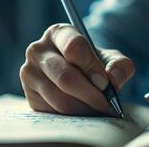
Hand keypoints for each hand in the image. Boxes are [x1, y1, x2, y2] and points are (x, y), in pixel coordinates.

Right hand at [19, 23, 134, 115]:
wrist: (76, 76)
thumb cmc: (93, 64)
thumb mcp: (110, 59)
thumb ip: (119, 65)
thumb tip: (114, 79)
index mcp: (59, 33)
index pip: (74, 47)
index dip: (92, 68)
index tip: (106, 84)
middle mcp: (37, 49)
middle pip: (66, 77)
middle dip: (91, 95)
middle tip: (107, 105)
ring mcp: (29, 73)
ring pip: (60, 98)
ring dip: (84, 109)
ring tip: (99, 111)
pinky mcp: (29, 95)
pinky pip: (53, 111)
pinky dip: (74, 116)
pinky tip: (85, 113)